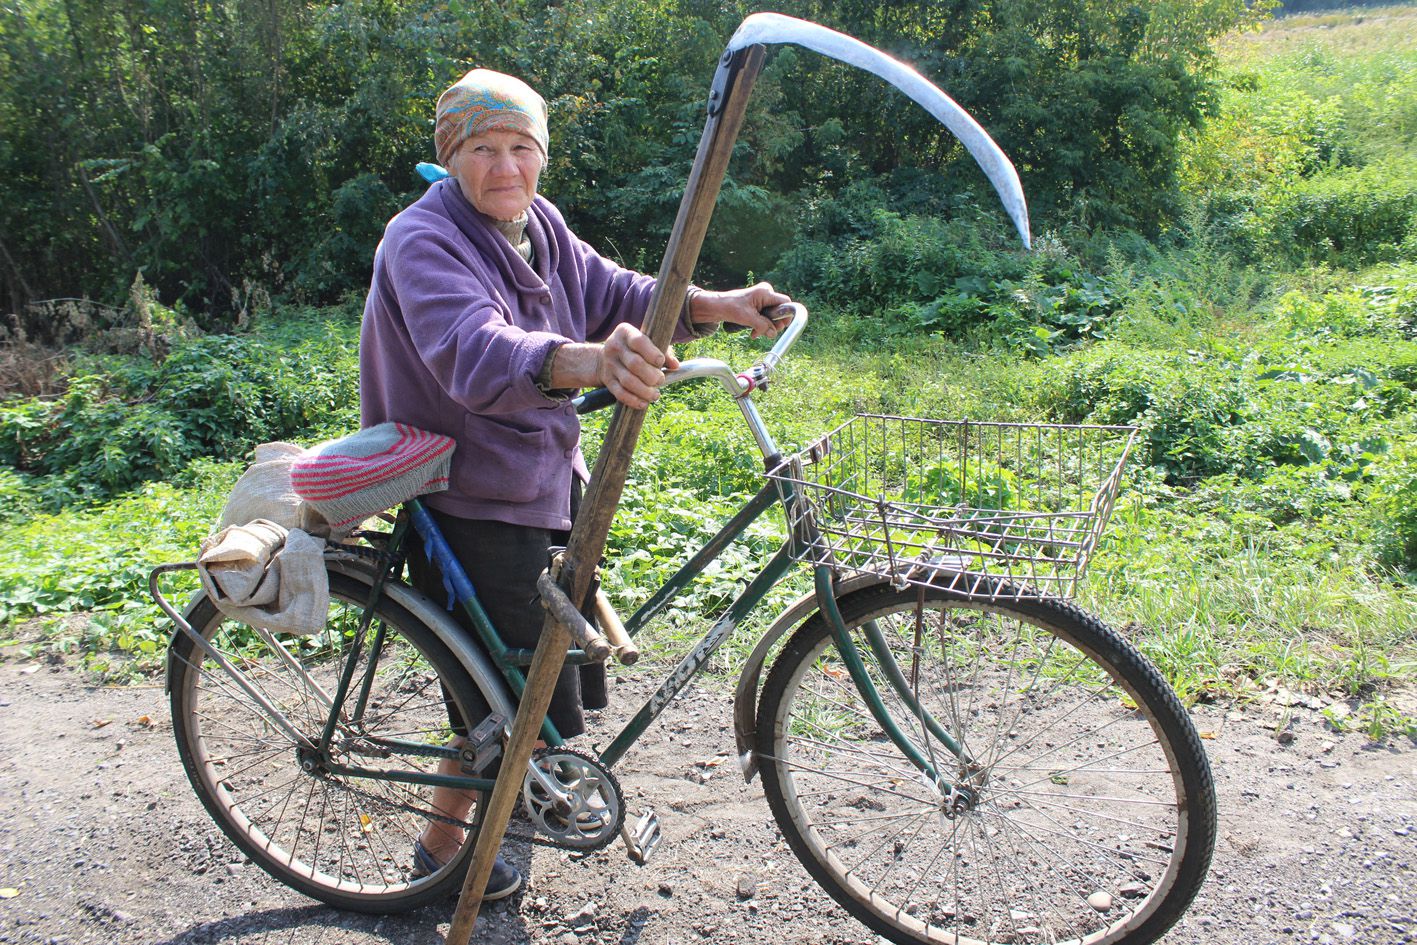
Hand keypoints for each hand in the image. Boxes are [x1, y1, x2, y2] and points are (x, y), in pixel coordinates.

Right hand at [551, 324, 677, 409]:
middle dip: (651, 375)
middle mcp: (614, 347)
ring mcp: (609, 365)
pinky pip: (620, 393)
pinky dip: (633, 400)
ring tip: (655, 395)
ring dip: (644, 391)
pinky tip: (644, 403)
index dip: (652, 353)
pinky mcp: (607, 380)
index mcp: (625, 332)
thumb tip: (675, 365)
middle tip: (660, 380)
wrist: (605, 358)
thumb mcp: (648, 343)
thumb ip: (664, 351)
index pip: (639, 341)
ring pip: (628, 381)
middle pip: (635, 363)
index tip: (661, 362)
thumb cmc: (636, 349)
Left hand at [690, 282, 791, 337]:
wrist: (717, 307)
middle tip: (766, 333)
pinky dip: (761, 326)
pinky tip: (753, 333)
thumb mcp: (748, 318)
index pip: (785, 303)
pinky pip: (765, 318)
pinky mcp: (758, 307)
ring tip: (755, 333)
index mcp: (765, 292)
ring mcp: (762, 301)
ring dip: (765, 328)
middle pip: (779, 312)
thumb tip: (773, 334)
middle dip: (773, 325)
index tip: (781, 326)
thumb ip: (762, 326)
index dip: (786, 315)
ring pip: (772, 317)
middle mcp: (766, 294)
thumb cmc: (730, 307)